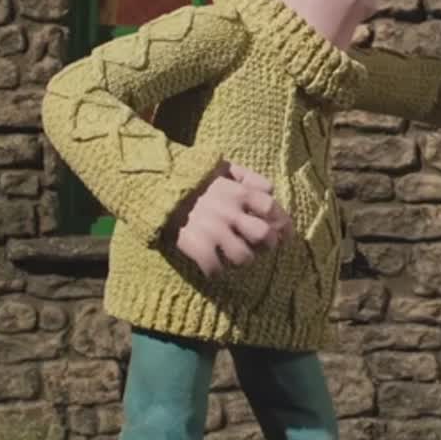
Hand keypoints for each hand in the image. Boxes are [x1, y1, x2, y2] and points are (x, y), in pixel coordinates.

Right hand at [173, 162, 292, 277]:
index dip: (282, 222)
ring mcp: (214, 230)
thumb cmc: (194, 178)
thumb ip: (248, 177)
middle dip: (267, 245)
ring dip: (242, 260)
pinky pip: (215, 269)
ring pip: (243, 257)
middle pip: (264, 236)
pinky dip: (216, 271)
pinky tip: (213, 266)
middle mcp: (230, 212)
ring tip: (235, 256)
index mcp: (239, 192)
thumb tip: (271, 191)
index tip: (284, 233)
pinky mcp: (196, 245)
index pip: (271, 207)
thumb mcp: (223, 168)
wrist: (156, 187)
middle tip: (260, 247)